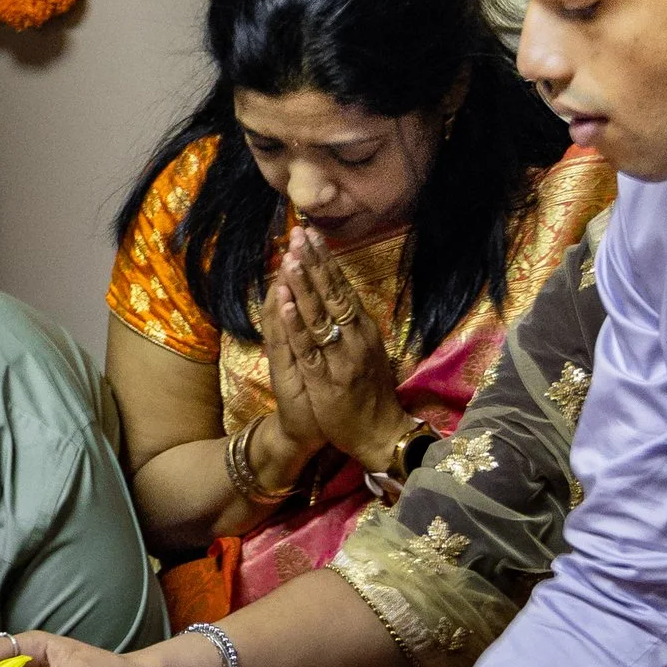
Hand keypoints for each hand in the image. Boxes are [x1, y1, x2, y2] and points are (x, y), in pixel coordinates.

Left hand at [266, 230, 407, 467]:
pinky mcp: (326, 379)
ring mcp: (341, 358)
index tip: (311, 235)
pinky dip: (297, 325)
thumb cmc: (371, 391)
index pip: (343, 288)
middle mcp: (355, 338)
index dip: (326, 261)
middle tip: (298, 234)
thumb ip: (355, 324)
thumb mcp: (368, 351)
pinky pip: (309, 348)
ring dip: (304, 286)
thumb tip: (342, 293)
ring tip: (289, 259)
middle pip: (333, 294)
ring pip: (320, 316)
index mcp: (364, 329)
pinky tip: (287, 305)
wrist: (380, 433)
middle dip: (314, 263)